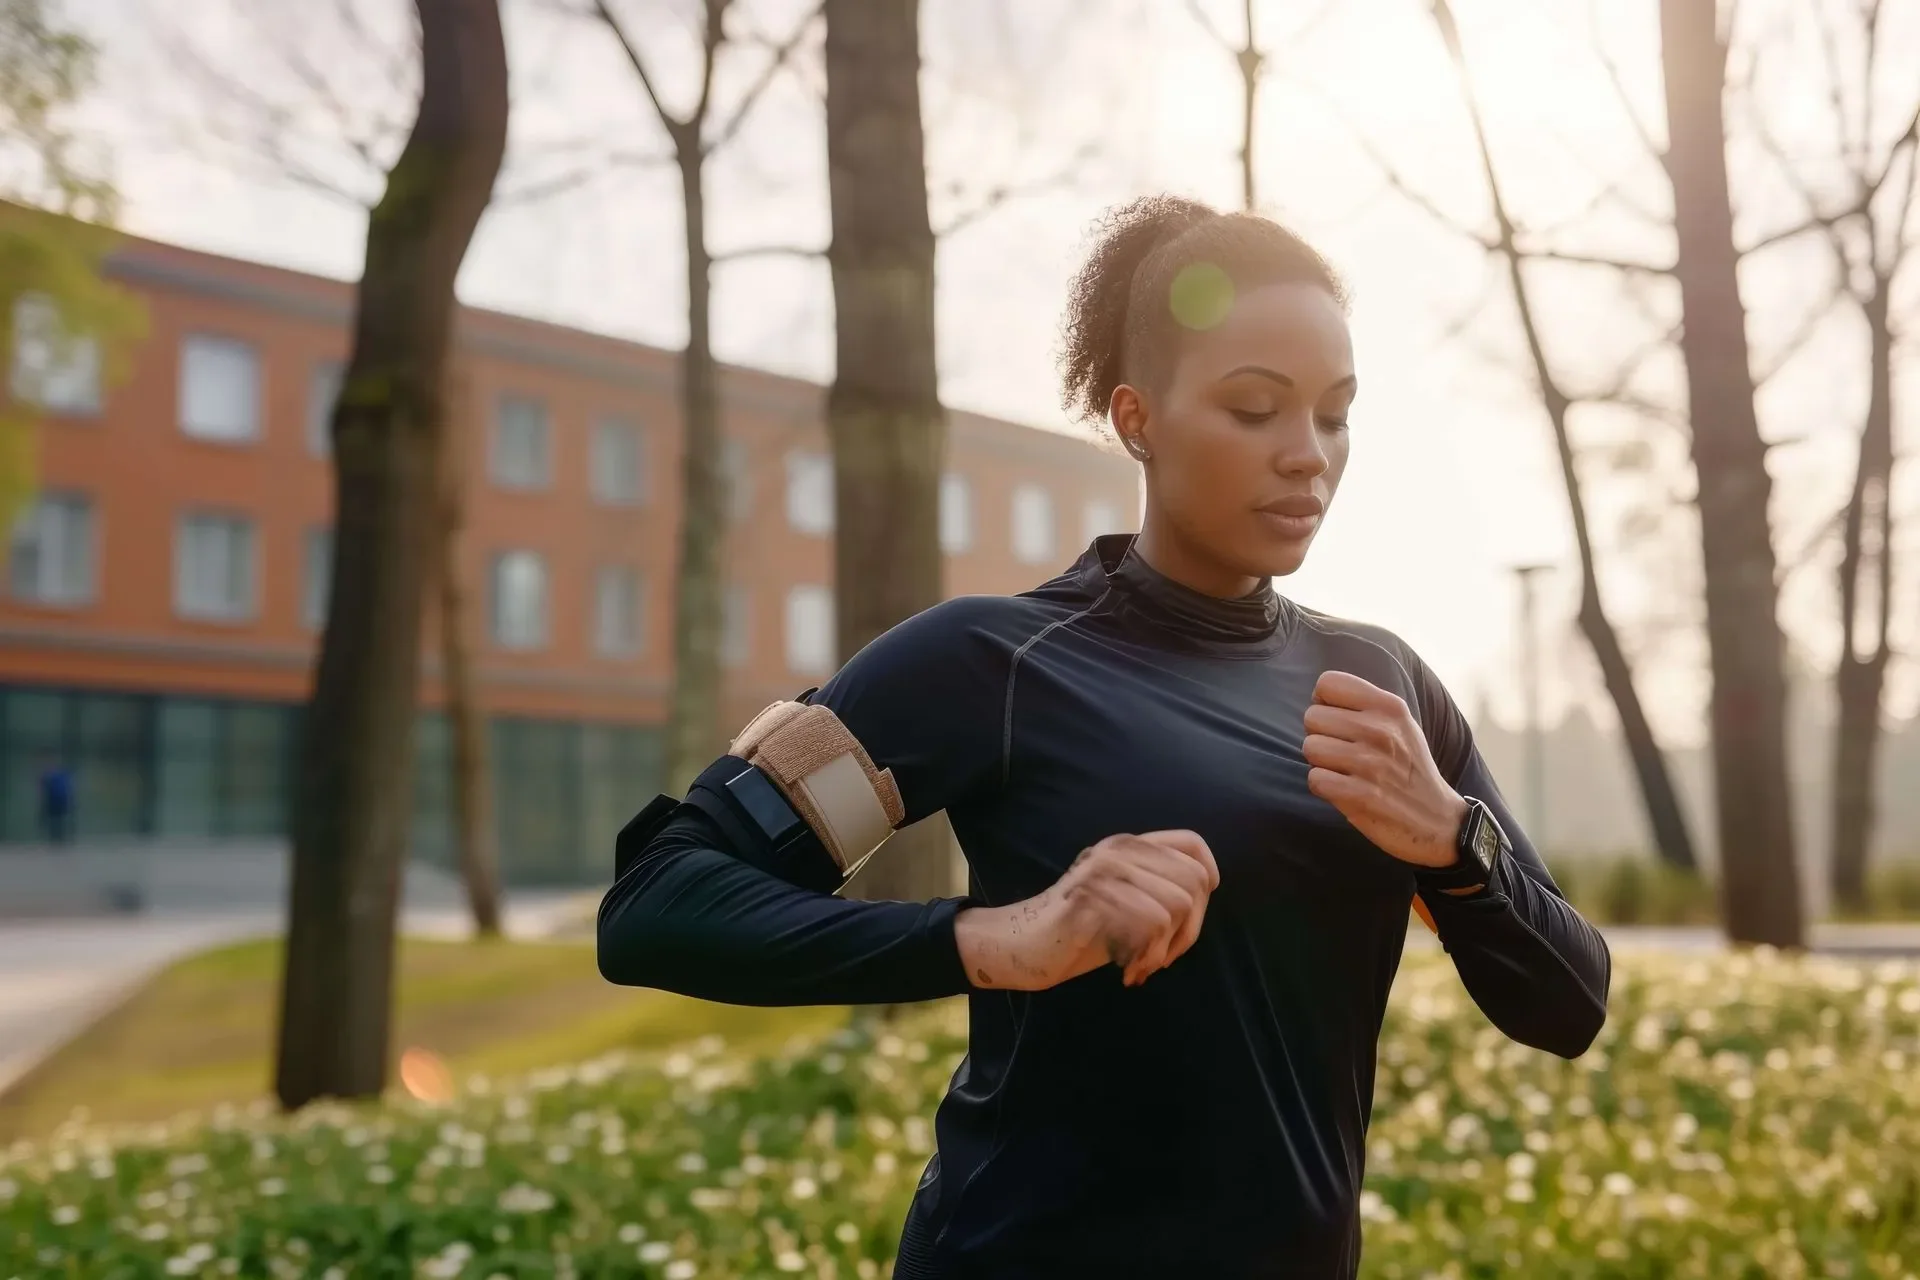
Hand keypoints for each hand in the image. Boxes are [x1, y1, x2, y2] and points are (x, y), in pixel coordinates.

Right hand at [955, 830, 1219, 990]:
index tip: (1190, 918)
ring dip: (1166, 949)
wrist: (1021, 946)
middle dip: (1189, 931)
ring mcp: (1102, 871)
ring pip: (1177, 906)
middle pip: (1194, 883)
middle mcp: (1117, 850)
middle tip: (1163, 958)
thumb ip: (1158, 887)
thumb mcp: (1125, 901)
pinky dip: (1146, 957)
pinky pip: (1150, 925)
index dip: (1207, 878)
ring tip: (1142, 966)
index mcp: (1128, 846)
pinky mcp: (1090, 899)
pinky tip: (1126, 971)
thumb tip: (1206, 891)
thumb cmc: (1081, 931)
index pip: (1193, 844)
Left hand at [1303, 670, 1468, 869]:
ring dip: (1320, 762)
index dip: (1323, 702)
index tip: (1335, 720)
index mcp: (1390, 707)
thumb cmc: (1410, 768)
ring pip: (1310, 748)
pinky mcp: (1361, 795)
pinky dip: (1323, 786)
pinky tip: (1343, 789)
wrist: (1438, 821)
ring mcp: (1371, 764)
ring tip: (1344, 770)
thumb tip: (1321, 695)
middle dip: (1320, 735)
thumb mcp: (1401, 725)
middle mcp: (1380, 731)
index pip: (1328, 683)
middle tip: (1342, 751)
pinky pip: (1315, 779)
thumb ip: (1366, 705)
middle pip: (1312, 717)